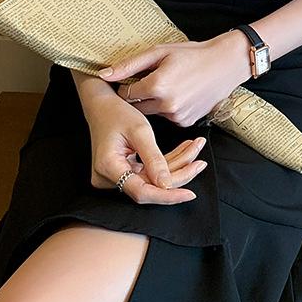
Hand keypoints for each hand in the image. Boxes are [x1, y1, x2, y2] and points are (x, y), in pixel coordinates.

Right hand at [84, 92, 206, 204]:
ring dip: (176, 165)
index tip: (190, 194)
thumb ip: (154, 158)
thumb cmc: (117, 112)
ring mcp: (114, 176)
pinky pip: (148, 172)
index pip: (141, 192)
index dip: (167, 195)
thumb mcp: (140, 130)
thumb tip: (167, 185)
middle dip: (178, 174)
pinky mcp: (123, 171)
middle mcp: (107, 177)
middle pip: (150, 186)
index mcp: (108, 167)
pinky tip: (184, 150)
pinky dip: (167, 162)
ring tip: (195, 149)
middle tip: (200, 162)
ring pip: (153, 179)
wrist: (101, 105)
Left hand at [99, 32, 252, 127]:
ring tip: (168, 85)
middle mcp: (166, 105)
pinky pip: (167, 117)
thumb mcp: (159, 52)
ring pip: (152, 113)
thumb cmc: (192, 54)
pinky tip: (179, 94)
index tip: (135, 77)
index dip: (129, 84)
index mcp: (157, 86)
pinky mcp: (185, 122)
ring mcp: (177, 116)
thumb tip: (104, 74)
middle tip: (150, 81)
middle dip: (139, 95)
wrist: (225, 64)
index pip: (126, 93)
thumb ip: (129, 65)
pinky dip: (168, 108)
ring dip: (154, 102)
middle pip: (137, 106)